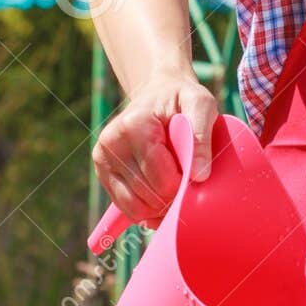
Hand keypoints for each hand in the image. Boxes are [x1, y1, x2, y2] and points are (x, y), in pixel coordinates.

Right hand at [91, 70, 218, 229]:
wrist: (158, 92)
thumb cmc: (182, 99)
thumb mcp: (201, 105)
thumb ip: (202, 137)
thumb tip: (200, 176)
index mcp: (134, 126)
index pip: (160, 177)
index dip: (182, 187)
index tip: (197, 180)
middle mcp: (111, 143)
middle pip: (147, 194)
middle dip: (173, 200)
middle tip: (190, 190)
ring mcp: (103, 159)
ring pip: (134, 206)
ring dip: (159, 210)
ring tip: (177, 196)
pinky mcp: (103, 171)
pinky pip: (125, 206)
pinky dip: (146, 212)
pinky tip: (162, 203)